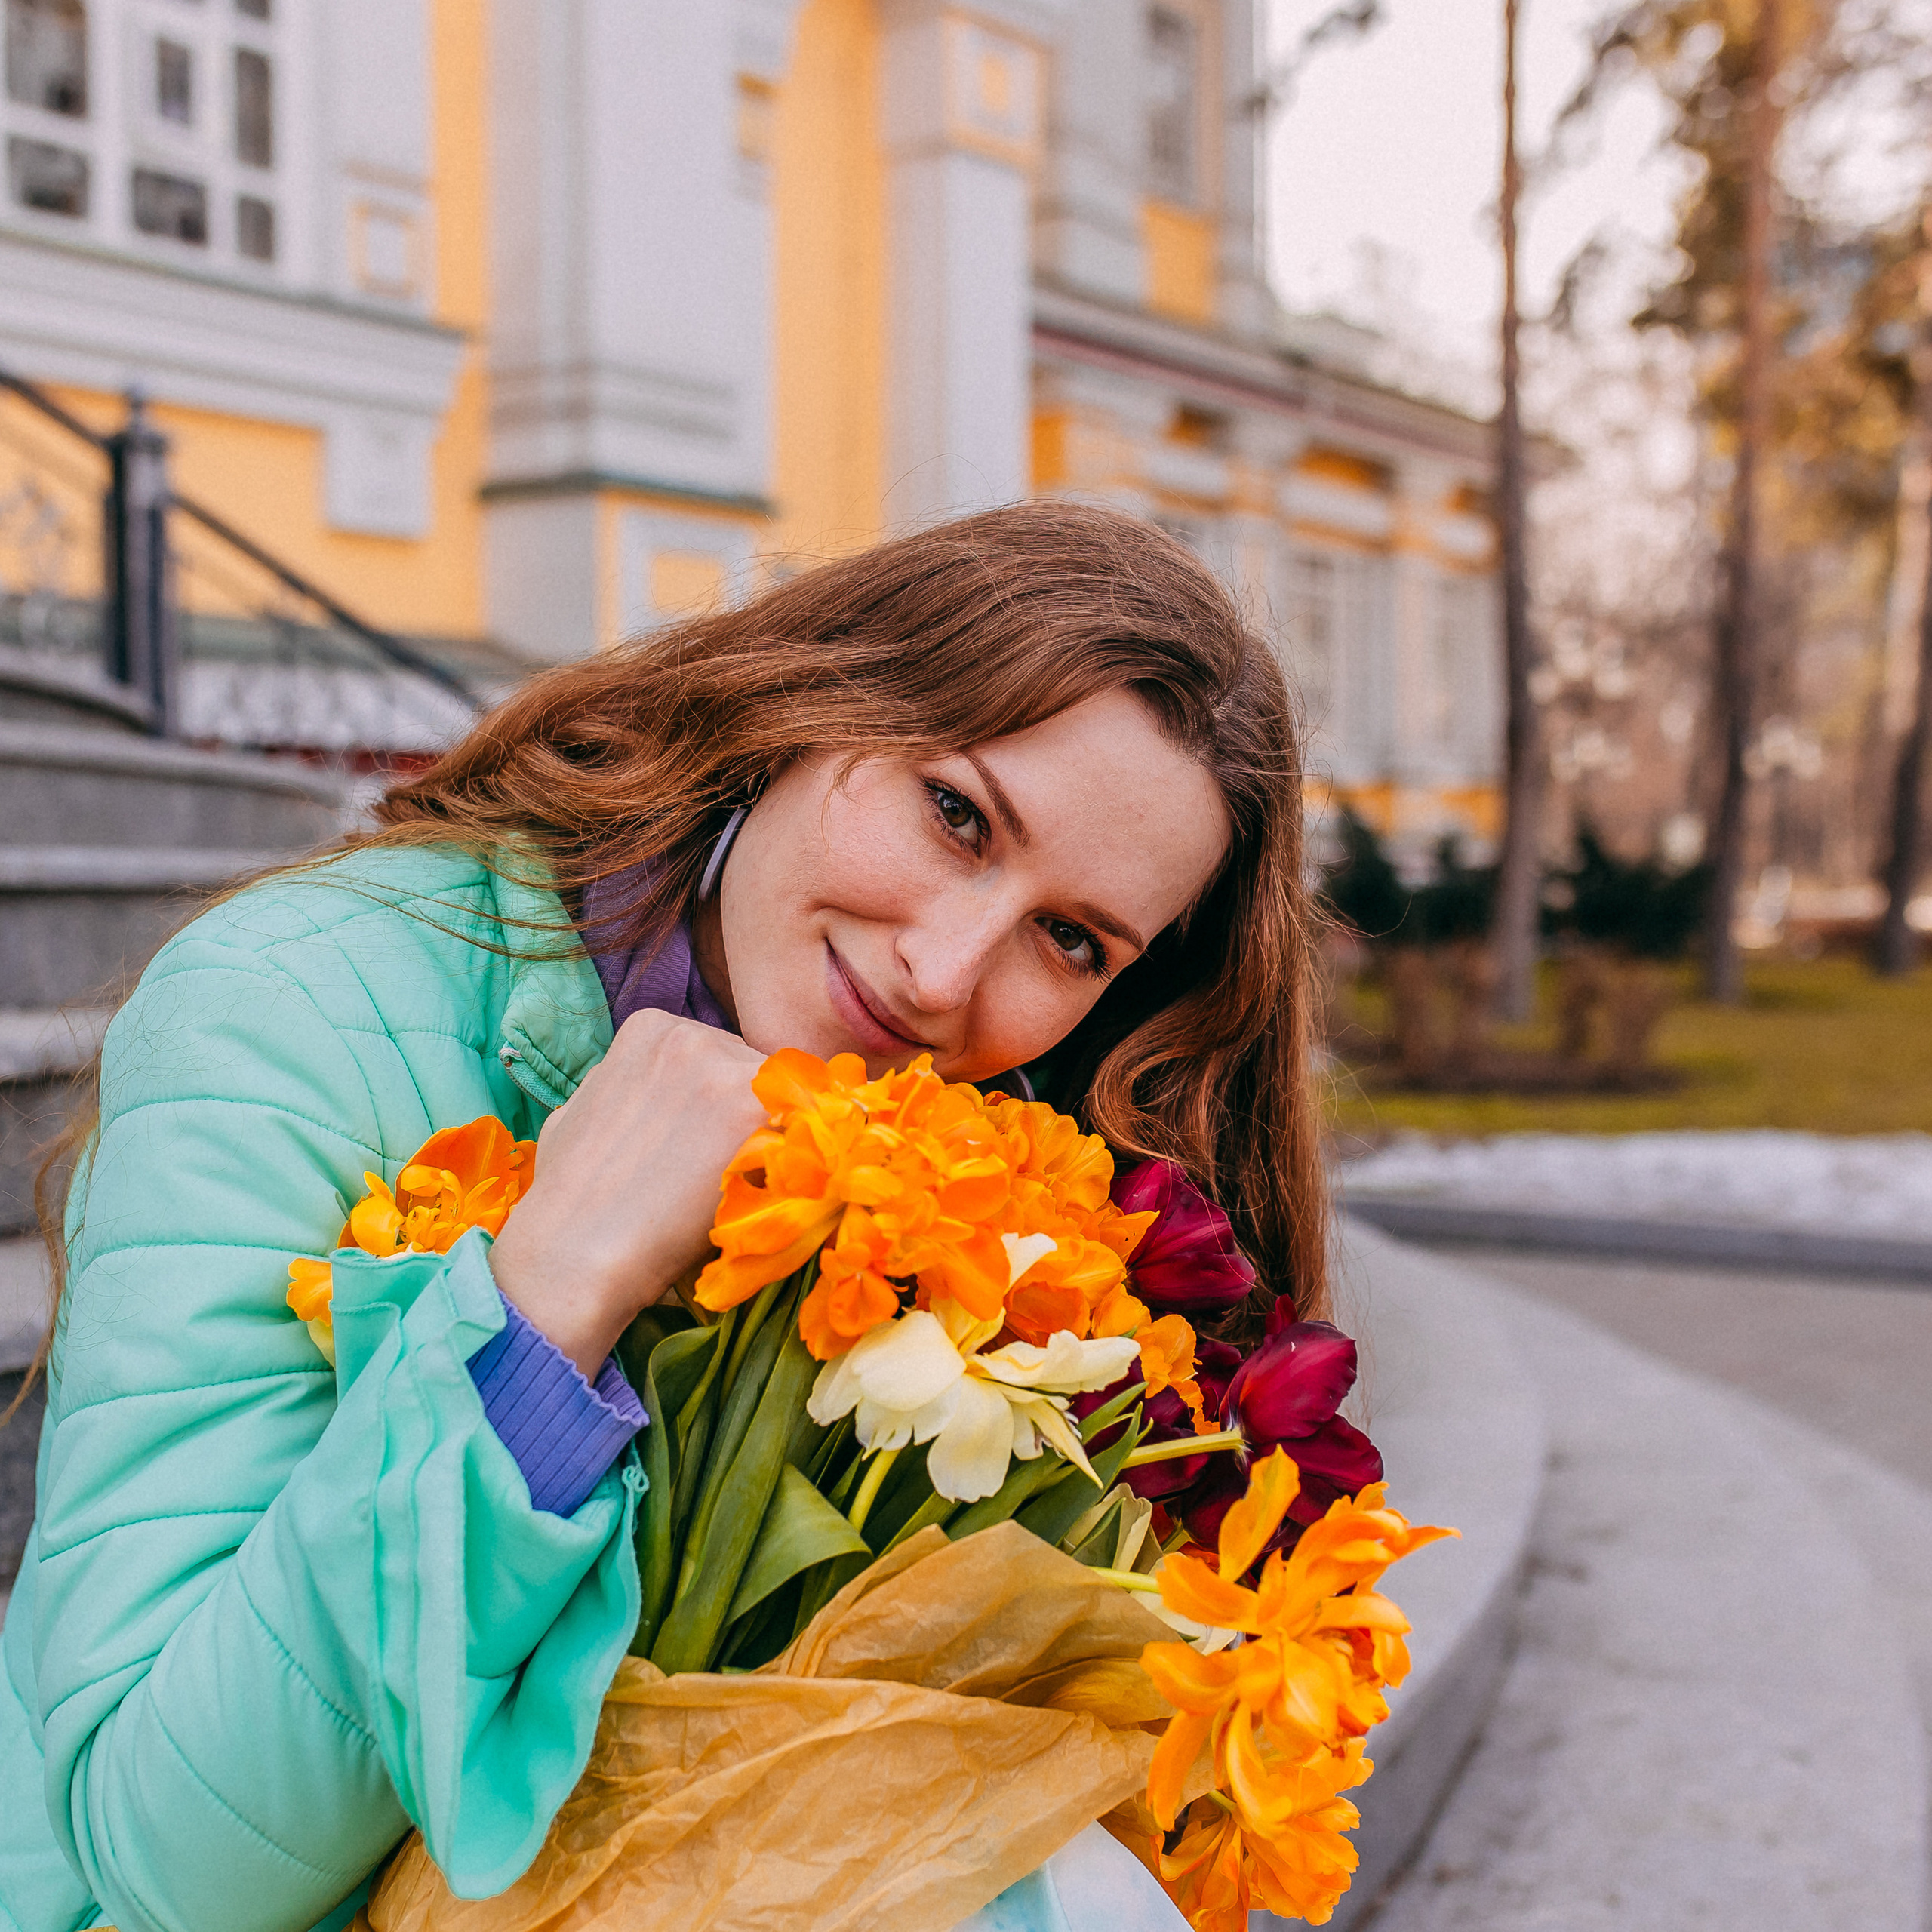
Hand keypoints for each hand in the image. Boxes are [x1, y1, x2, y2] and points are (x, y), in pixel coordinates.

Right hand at [489, 1010, 768, 1376]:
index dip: (716, 1104)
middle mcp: (692, 1034)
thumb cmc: (570, 1196)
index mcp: (651, 1027)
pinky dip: (791, 1161)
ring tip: (734, 1187)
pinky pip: (801, 1130)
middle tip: (720, 1169)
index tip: (702, 1141)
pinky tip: (758, 1193)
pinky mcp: (757, 1111)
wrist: (577, 1253)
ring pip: (783, 1099)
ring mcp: (728, 1067)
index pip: (716, 1054)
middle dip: (744, 1115)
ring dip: (771, 1138)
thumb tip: (662, 1094)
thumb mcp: (584, 1109)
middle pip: (751, 1069)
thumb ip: (630, 1085)